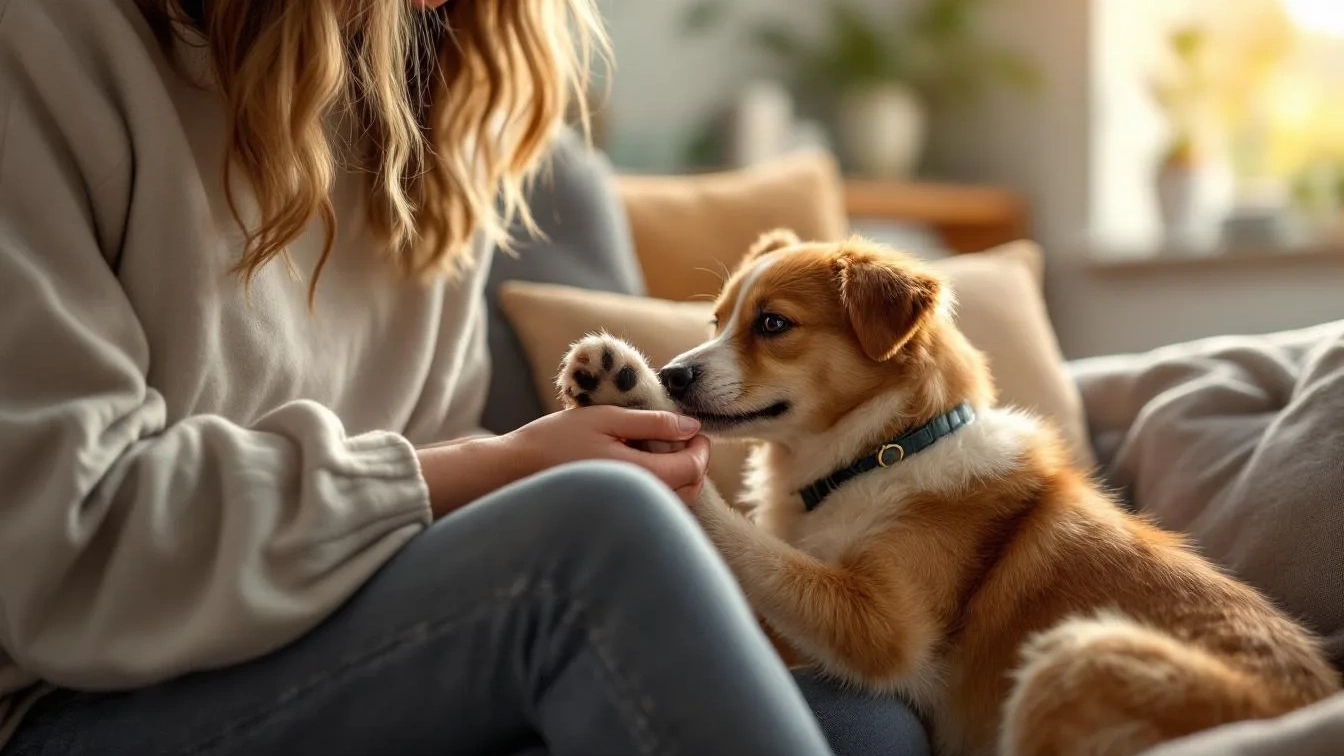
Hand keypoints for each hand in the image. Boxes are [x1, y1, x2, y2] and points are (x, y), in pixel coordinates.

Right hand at [513, 406, 709, 504]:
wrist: (513, 471)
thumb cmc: (555, 439)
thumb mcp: (606, 418)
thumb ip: (651, 422)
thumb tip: (691, 425)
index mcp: (639, 475)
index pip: (692, 469)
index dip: (702, 447)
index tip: (695, 428)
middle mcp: (637, 501)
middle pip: (689, 489)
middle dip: (694, 463)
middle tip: (684, 437)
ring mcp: (627, 514)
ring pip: (673, 501)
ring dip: (679, 476)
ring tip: (664, 449)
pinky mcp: (616, 518)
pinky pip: (652, 506)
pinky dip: (661, 487)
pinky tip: (643, 467)